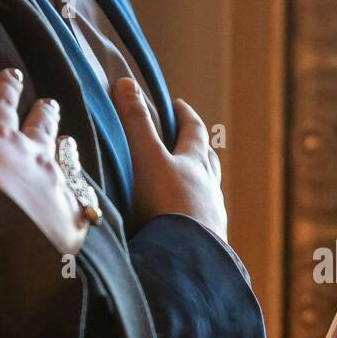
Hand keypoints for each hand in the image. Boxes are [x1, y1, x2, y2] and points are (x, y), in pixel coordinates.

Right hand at [0, 67, 89, 255]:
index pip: (2, 104)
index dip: (5, 88)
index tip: (12, 74)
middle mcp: (33, 157)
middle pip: (41, 128)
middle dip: (43, 114)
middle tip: (49, 103)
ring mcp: (55, 187)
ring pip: (65, 160)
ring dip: (65, 149)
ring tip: (69, 142)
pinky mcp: (70, 220)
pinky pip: (83, 203)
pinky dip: (82, 198)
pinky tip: (85, 201)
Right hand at [112, 79, 225, 238]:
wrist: (189, 255)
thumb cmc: (167, 203)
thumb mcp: (147, 157)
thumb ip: (135, 122)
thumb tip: (125, 82)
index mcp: (195, 161)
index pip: (193, 129)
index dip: (184, 115)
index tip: (177, 105)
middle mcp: (208, 185)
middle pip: (207, 159)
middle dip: (196, 147)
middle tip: (186, 140)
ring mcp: (211, 213)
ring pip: (208, 191)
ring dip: (199, 182)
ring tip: (187, 183)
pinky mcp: (209, 240)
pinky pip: (204, 220)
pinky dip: (196, 214)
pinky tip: (187, 223)